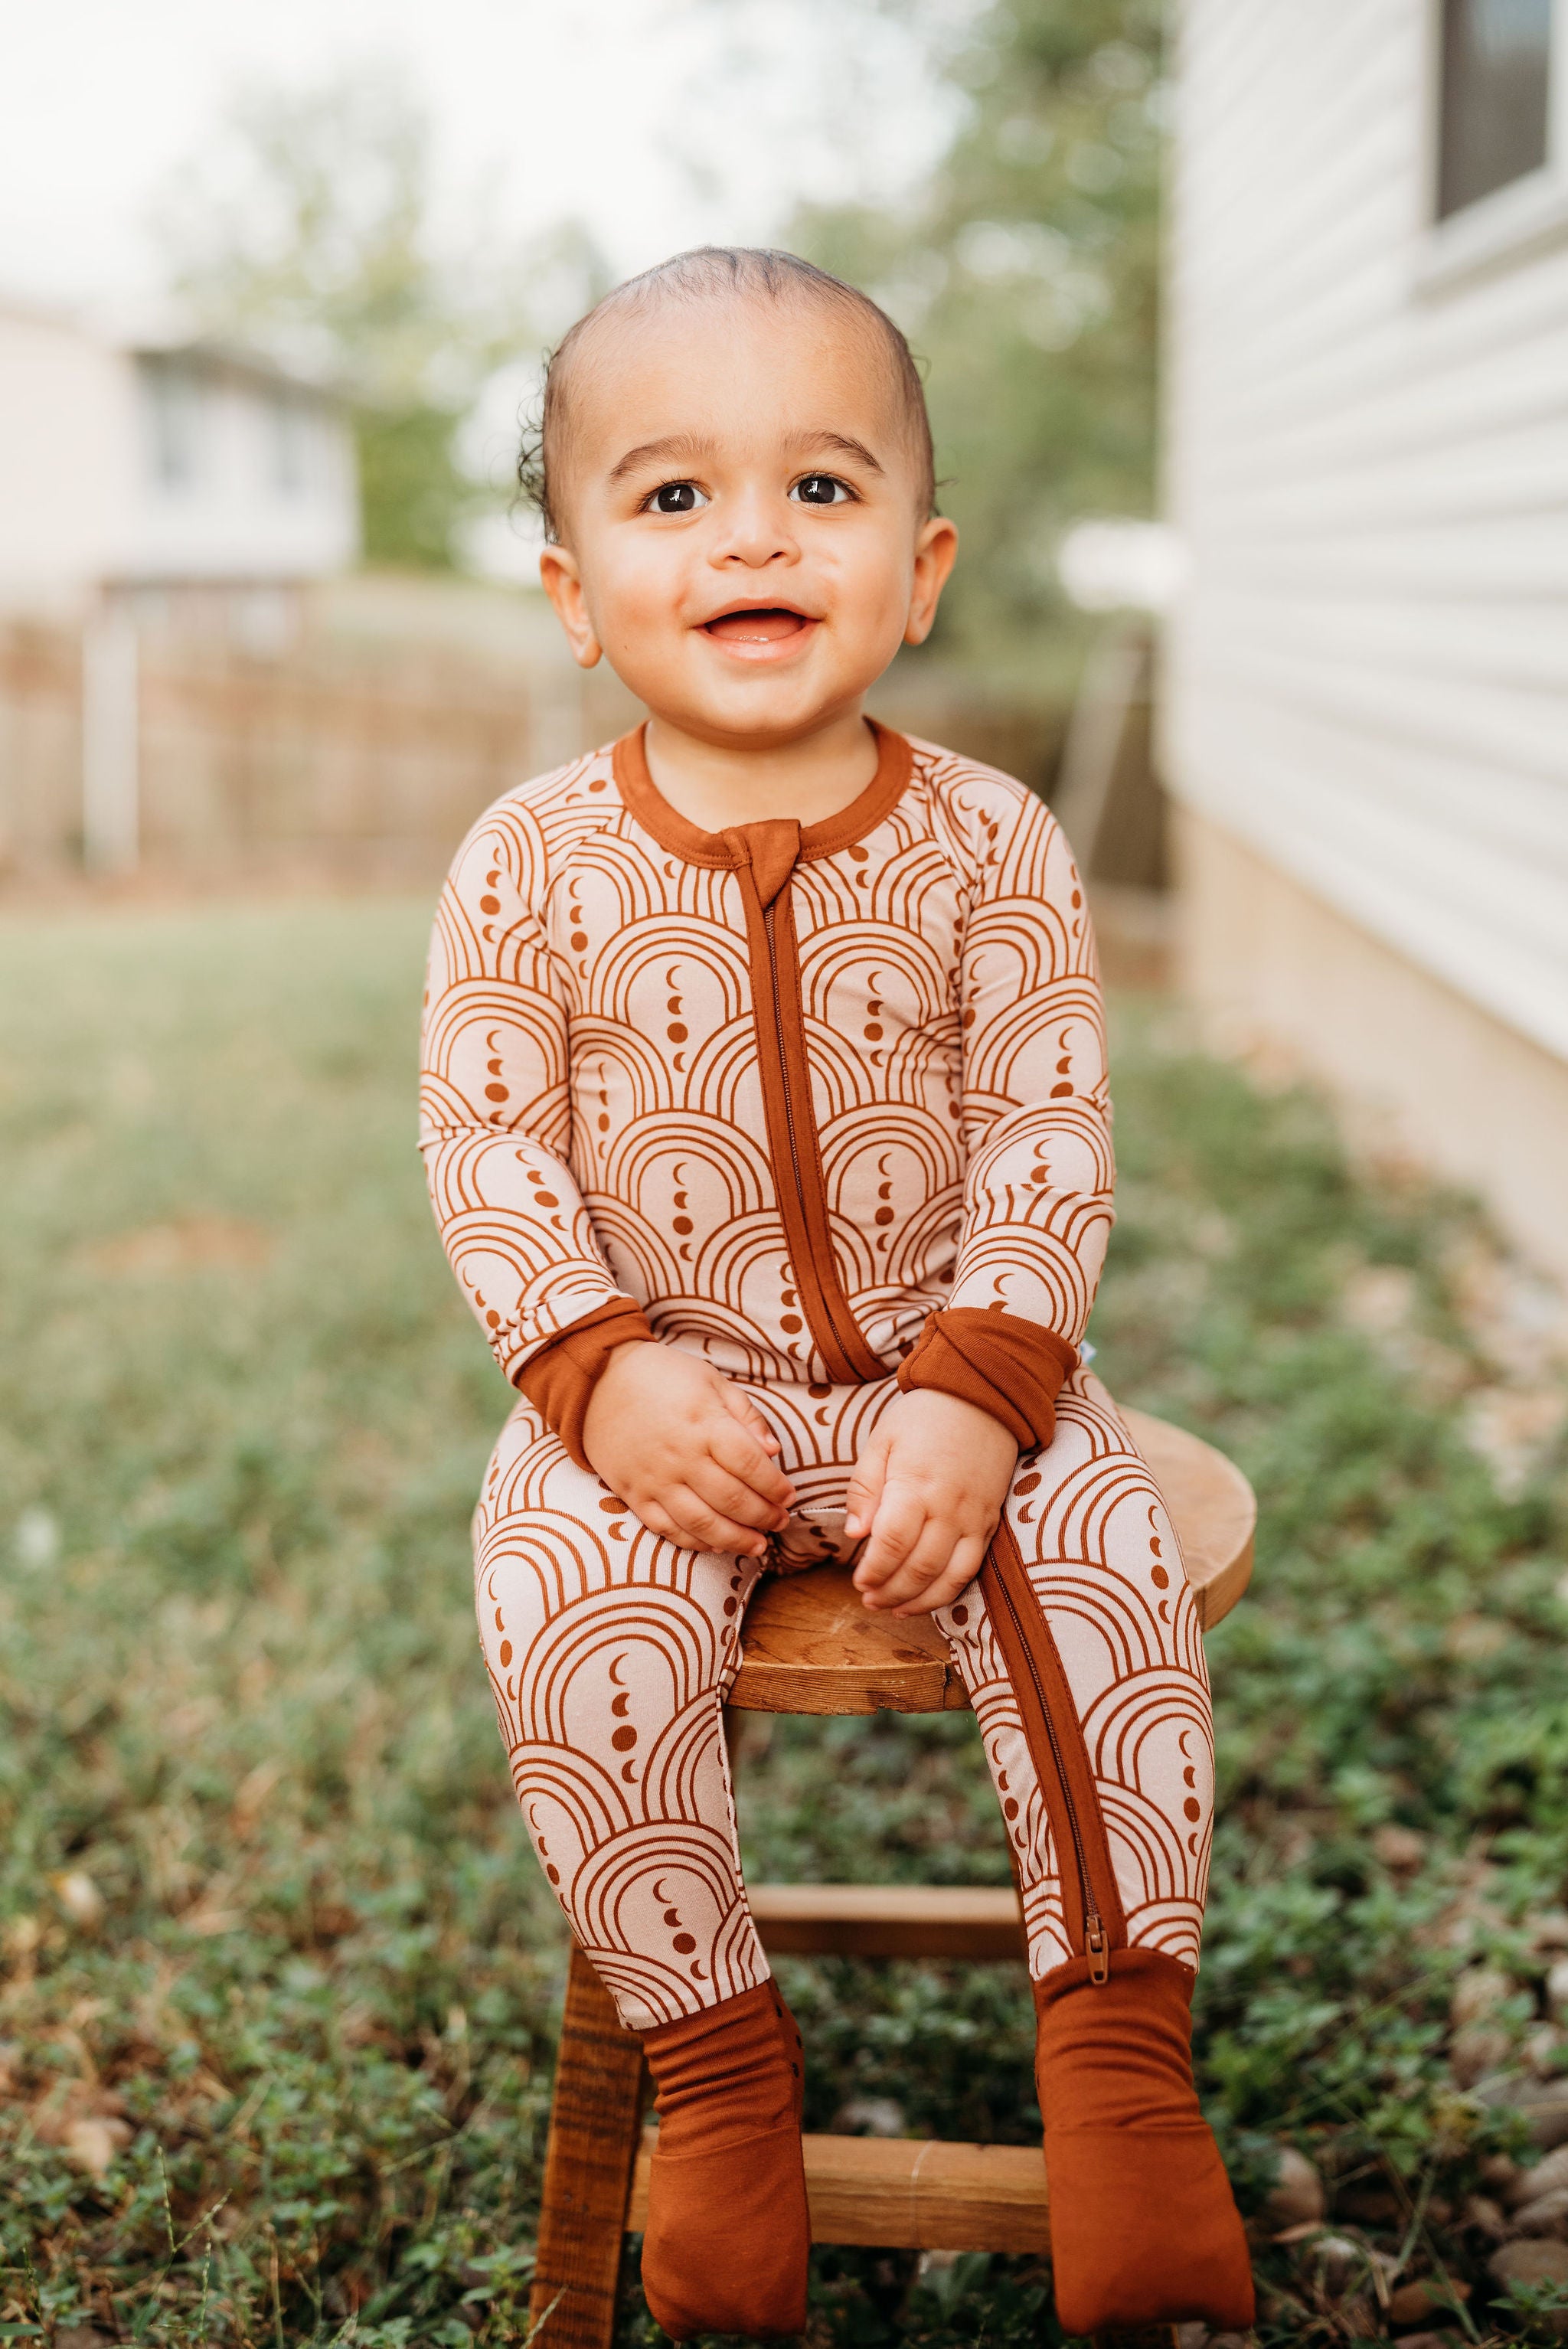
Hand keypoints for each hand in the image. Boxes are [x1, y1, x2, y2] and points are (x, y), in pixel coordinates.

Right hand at [582, 1342, 795, 1556]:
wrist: (598, 1381)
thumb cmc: (662, 1377)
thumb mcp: (712, 1381)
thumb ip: (746, 1416)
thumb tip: (774, 1452)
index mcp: (705, 1425)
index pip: (752, 1466)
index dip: (776, 1487)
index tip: (789, 1496)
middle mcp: (681, 1458)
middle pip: (733, 1500)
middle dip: (764, 1517)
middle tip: (780, 1522)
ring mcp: (655, 1480)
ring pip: (703, 1524)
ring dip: (736, 1540)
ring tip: (758, 1545)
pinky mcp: (633, 1495)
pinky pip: (667, 1529)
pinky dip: (695, 1543)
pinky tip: (716, 1545)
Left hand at [844, 1389, 1016, 1615]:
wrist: (983, 1398)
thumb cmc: (924, 1417)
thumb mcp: (881, 1441)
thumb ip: (865, 1489)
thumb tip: (855, 1534)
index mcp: (915, 1485)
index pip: (891, 1543)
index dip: (873, 1570)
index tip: (858, 1581)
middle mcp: (948, 1508)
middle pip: (918, 1567)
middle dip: (890, 1591)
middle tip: (869, 1599)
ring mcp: (974, 1518)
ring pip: (947, 1577)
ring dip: (918, 1600)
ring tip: (893, 1607)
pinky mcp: (990, 1523)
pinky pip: (972, 1569)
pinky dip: (948, 1591)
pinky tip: (927, 1598)